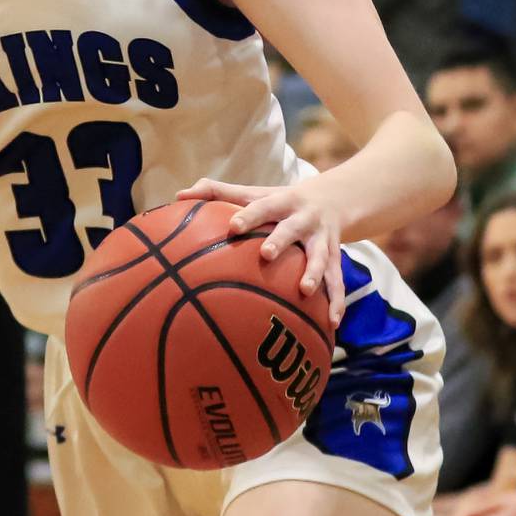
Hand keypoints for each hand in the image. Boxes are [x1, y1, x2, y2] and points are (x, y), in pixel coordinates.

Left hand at [176, 179, 345, 324]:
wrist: (332, 199)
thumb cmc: (278, 201)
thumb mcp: (253, 193)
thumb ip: (216, 192)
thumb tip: (178, 194)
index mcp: (280, 202)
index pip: (261, 206)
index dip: (248, 216)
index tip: (232, 227)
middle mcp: (303, 220)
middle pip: (292, 229)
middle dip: (280, 241)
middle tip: (266, 254)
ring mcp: (321, 240)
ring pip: (320, 257)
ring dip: (314, 273)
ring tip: (304, 291)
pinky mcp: (336, 259)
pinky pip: (337, 283)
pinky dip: (336, 302)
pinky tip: (332, 323)